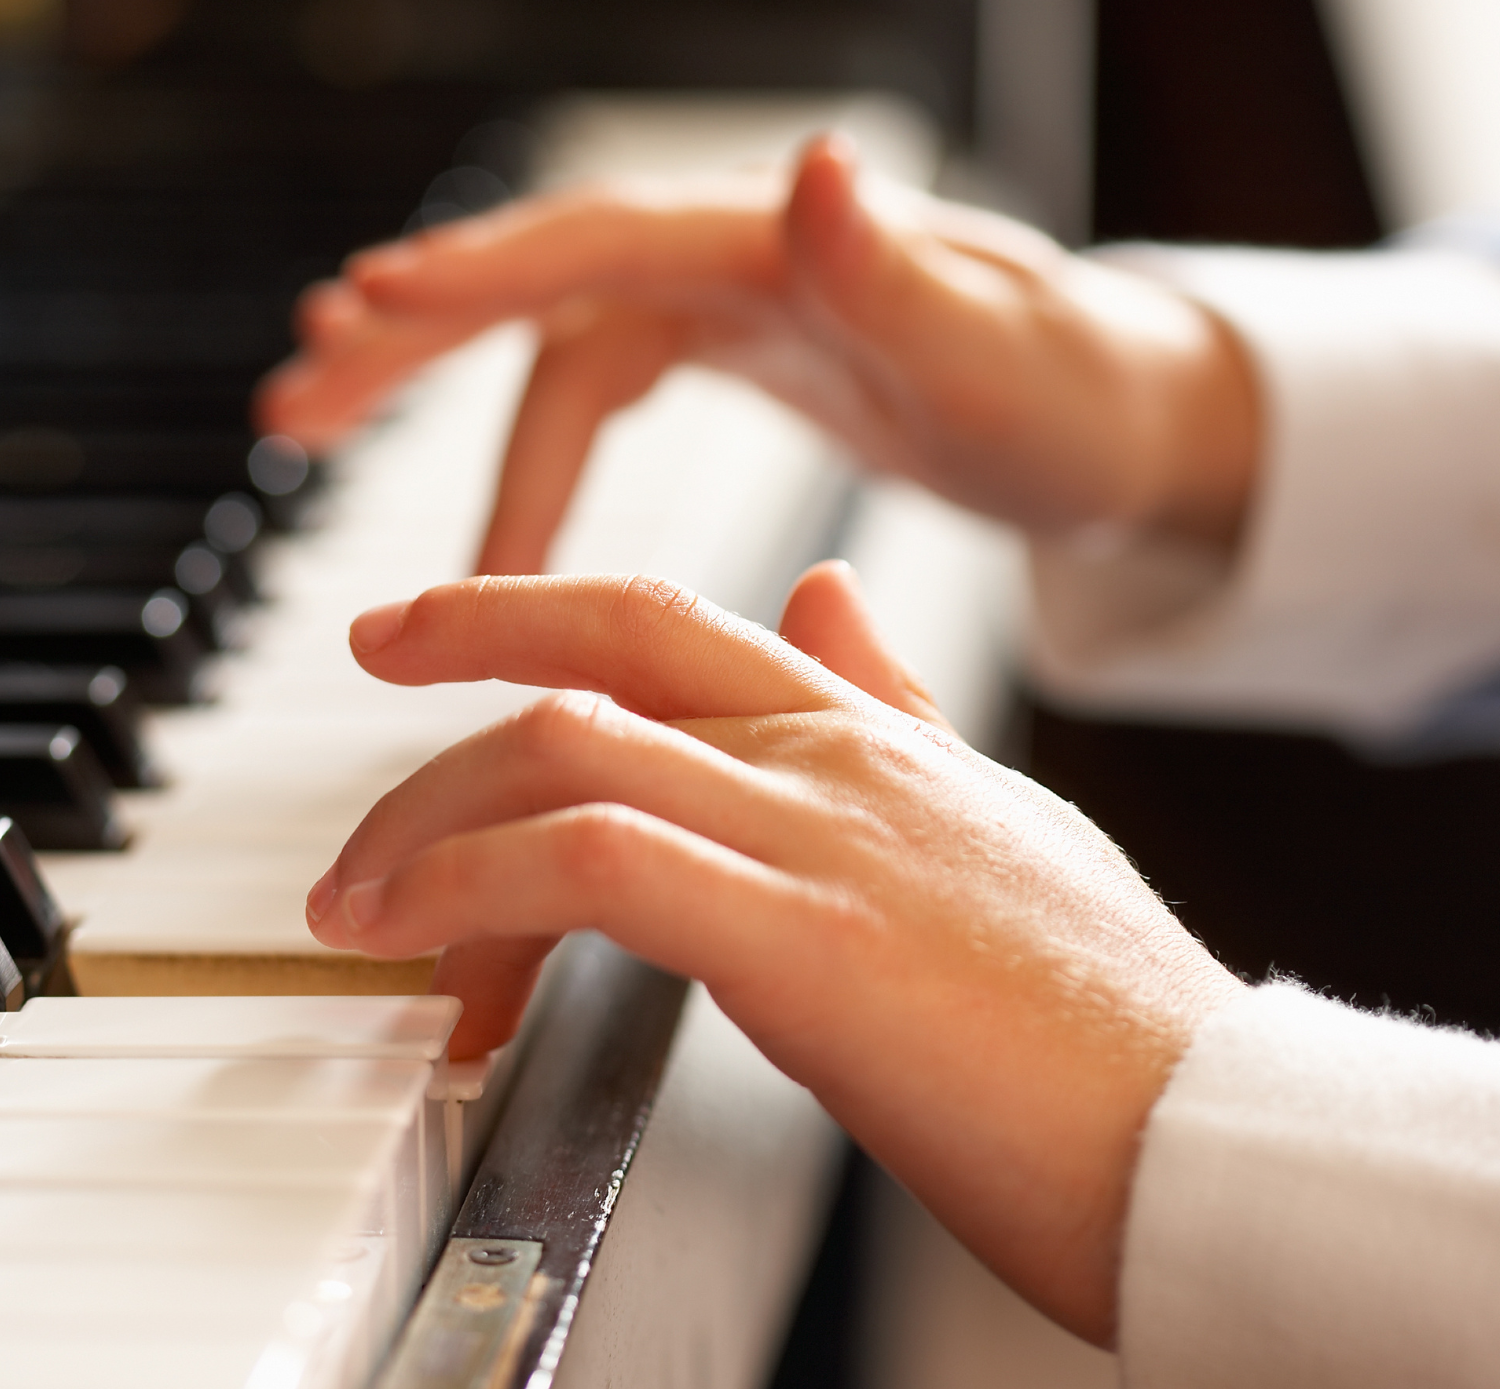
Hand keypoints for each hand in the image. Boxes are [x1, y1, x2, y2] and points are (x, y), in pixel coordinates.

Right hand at [259, 137, 1259, 571]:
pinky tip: (501, 532)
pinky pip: (600, 400)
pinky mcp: (737, 357)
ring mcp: (732, 306)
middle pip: (542, 282)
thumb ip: (903, 278)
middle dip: (415, 338)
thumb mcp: (1001, 352)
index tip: (356, 317)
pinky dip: (533, 461)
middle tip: (295, 402)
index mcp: (785, 248)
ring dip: (446, 406)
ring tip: (330, 451)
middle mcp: (742, 258)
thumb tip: (821, 166)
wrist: (1111, 429)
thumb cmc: (1073, 397)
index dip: (477, 281)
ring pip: (554, 347)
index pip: (600, 246)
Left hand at [305, 562, 1243, 1344]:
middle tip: (373, 674)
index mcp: (875, 738)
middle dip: (461, 641)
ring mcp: (820, 833)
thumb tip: (830, 603)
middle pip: (607, 645)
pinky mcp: (800, 935)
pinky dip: (473, 885)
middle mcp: (838, 758)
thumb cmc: (1103, 1018)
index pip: (677, 625)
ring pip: (571, 746)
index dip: (540, 610)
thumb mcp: (992, 823)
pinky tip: (418, 936)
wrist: (1203, 1129)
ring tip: (359, 897)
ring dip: (431, 817)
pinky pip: (589, 859)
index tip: (449, 629)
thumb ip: (895, 711)